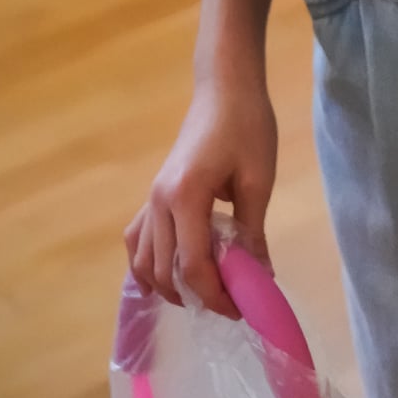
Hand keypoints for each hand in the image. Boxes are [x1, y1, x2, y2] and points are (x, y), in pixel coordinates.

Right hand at [124, 77, 276, 318]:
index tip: (241, 309)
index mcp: (185, 197)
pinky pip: (138, 240)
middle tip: (230, 304)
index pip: (192, 266)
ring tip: (203, 293)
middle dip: (197, 296)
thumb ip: (252, 233)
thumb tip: (259, 279)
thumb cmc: (247, 126)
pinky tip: (166, 277)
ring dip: (169, 286)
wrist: (225, 87)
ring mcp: (150, 198)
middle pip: (165, 270)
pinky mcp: (153, 193)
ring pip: (144, 261)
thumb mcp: (257, 180)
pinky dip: (147, 265)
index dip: (215, 295)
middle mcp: (158, 202)